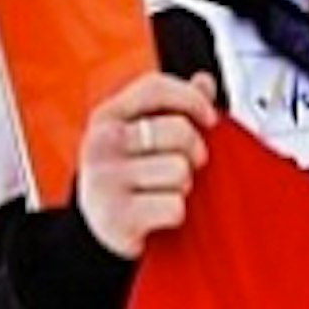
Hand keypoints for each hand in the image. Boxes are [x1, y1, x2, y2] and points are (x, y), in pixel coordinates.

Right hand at [76, 70, 220, 259]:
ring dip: (182, 186)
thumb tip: (204, 81)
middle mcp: (101, 142)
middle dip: (194, 152)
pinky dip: (175, 214)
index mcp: (108, 115)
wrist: (99, 228)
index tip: (209, 119)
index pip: (156, 88)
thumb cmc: (129, 175)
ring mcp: (105, 179)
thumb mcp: (145, 134)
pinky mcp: (116, 216)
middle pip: (179, 130)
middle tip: (181, 166)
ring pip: (180, 171)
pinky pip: (175, 207)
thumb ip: (177, 106)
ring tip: (161, 191)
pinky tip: (156, 214)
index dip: (192, 100)